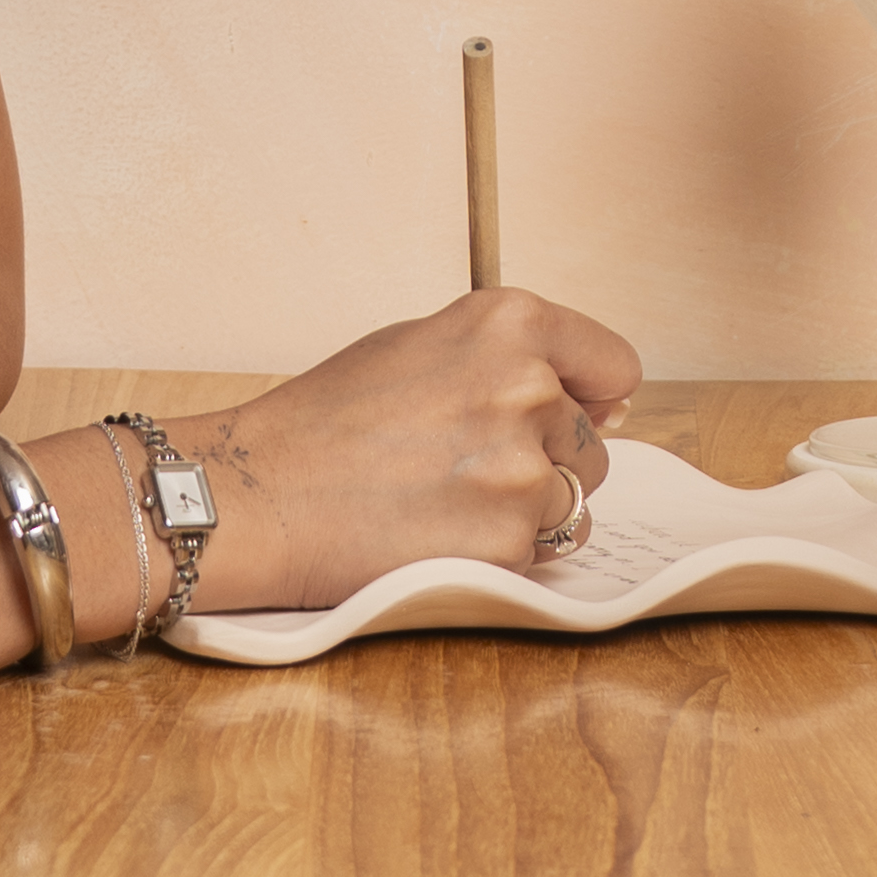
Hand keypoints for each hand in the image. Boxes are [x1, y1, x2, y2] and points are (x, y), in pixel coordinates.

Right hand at [178, 289, 639, 612]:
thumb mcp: (420, 345)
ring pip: (569, 503)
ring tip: (440, 500)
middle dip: (543, 461)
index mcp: (509, 323)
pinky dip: (494, 551)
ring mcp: (520, 467)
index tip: (573, 415)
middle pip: (591, 445)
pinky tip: (434, 534)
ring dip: (519, 511)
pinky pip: (536, 553)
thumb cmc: (329, 420)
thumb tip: (606, 399)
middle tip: (459, 466)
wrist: (261, 493)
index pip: (615, 367)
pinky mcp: (506, 540)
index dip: (593, 398)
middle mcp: (527, 386)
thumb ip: (512, 358)